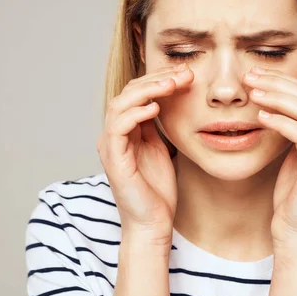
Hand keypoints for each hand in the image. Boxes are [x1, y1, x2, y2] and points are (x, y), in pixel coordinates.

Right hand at [97, 63, 193, 245]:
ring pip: (120, 104)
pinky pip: (119, 127)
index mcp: (125, 129)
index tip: (185, 73)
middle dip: (156, 79)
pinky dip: (135, 113)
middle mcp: (114, 133)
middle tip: (182, 73)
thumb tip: (169, 100)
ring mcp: (111, 145)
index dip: (159, 78)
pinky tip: (155, 108)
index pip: (137, 92)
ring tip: (171, 84)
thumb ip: (157, 126)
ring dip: (147, 91)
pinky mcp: (113, 158)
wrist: (152, 223)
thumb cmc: (157, 190)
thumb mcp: (161, 149)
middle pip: (128, 92)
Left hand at [243, 66, 296, 243]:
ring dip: (277, 98)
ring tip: (252, 93)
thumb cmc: (290, 191)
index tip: (254, 73)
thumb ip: (292, 125)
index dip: (282, 80)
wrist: (295, 229)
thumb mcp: (290, 152)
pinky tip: (261, 117)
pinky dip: (281, 122)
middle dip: (277, 83)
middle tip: (249, 76)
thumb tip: (284, 100)